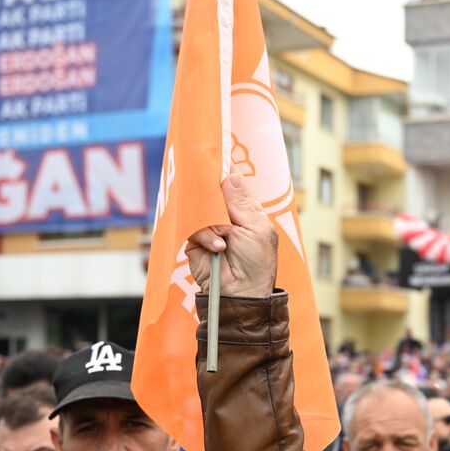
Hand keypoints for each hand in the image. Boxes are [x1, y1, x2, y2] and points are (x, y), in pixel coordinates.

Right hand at [186, 174, 278, 298]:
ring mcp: (209, 227)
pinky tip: (218, 247)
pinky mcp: (194, 240)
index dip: (226, 174)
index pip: (233, 186)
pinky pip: (193, 226)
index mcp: (246, 212)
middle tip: (219, 197)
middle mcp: (226, 216)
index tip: (217, 158)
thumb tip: (230, 176)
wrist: (239, 293)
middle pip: (213, 192)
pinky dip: (206, 236)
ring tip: (226, 238)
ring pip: (202, 207)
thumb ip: (240, 203)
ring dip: (215, 222)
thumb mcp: (255, 229)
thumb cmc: (256, 263)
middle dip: (215, 194)